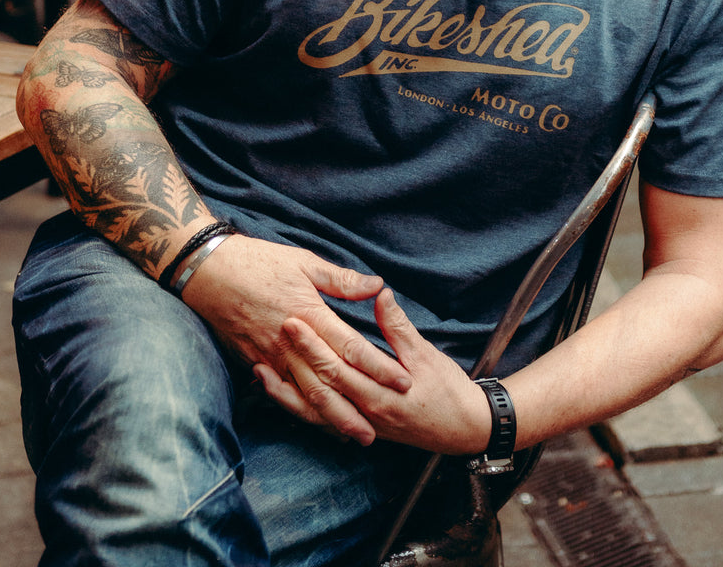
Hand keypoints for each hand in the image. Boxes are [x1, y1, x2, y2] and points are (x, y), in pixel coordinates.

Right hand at [181, 236, 411, 441]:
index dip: (378, 367)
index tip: (402, 382)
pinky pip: (282, 393)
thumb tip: (378, 285)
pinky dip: (301, 411)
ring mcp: (272, 355)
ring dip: (332, 417)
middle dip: (358, 405)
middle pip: (330, 381)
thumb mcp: (304, 261)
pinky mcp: (254, 361)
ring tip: (355, 435)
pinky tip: (316, 422)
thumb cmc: (259, 261)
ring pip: (306, 394)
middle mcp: (292, 342)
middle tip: (383, 426)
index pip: (351, 348)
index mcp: (310, 314)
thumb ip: (341, 279)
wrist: (209, 271)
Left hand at [254, 288, 492, 453]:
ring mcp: (360, 424)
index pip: (338, 366)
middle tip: (274, 330)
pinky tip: (281, 395)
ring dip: (285, 392)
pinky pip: (321, 423)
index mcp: (382, 392)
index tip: (294, 318)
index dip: (314, 343)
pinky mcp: (359, 429)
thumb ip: (398, 325)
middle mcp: (366, 412)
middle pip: (321, 385)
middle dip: (296, 358)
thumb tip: (380, 292)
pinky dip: (299, 409)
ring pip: (314, 412)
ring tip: (260, 370)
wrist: (462, 429)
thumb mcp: (426, 353)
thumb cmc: (447, 388)